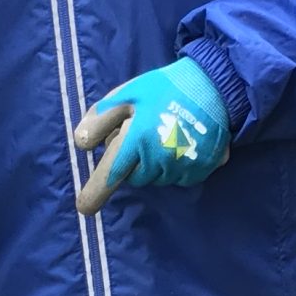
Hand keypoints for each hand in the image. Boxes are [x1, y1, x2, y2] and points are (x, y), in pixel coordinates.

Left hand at [72, 58, 229, 206]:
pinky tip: (183, 142)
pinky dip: (177, 165)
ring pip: (158, 178)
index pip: (109, 177)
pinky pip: (180, 177)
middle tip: (142, 136)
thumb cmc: (164, 88)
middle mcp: (158, 161)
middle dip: (134, 164)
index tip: (84, 209)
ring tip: (165, 135)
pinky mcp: (202, 170)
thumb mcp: (126, 94)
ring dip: (156, 165)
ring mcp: (182, 168)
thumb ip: (100, 118)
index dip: (94, 195)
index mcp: (135, 142)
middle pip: (135, 178)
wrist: (213, 86)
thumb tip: (82, 144)